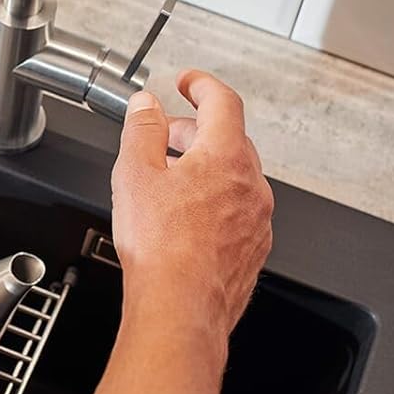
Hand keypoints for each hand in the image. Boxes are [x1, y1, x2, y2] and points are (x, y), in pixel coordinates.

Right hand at [111, 70, 272, 359]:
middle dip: (198, 130)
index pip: (223, 102)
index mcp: (226, 157)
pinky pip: (237, 212)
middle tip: (169, 133)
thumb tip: (147, 105)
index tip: (189, 83)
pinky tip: (186, 220)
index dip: (202, 85)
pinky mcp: (253, 251)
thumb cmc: (162, 249)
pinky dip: (214, 203)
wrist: (181, 310)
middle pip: (231, 140)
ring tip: (172, 180)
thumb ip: (142, 129)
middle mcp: (251, 186)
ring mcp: (258, 221)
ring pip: (235, 179)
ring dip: (206, 168)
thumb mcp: (135, 173)